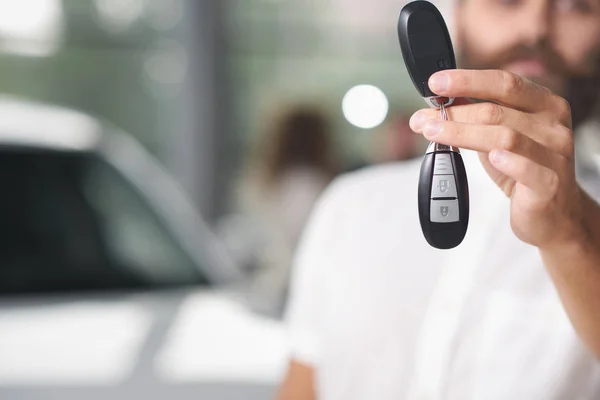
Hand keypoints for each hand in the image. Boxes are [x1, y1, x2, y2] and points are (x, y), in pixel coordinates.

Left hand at [409, 69, 585, 248]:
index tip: (436, 83)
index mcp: (544, 104)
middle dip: (454, 113)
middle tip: (424, 119)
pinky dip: (509, 161)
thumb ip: (474, 116)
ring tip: (434, 133)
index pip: (504, 83)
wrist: (553, 213)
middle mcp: (553, 125)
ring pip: (505, 137)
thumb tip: (434, 104)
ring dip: (462, 133)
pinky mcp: (550, 184)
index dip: (468, 80)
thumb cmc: (522, 169)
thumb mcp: (497, 136)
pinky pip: (529, 169)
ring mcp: (555, 155)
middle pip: (496, 111)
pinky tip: (492, 158)